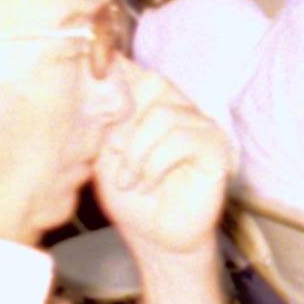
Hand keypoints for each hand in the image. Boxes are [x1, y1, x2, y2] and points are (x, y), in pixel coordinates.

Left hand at [96, 68, 232, 268]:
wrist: (153, 236)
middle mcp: (179, 104)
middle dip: (122, 121)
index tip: (92, 96)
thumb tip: (88, 80)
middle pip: (151, 82)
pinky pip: (181, 140)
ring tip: (129, 180)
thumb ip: (99, 118)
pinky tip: (147, 184)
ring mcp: (201, 123)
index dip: (113, 74)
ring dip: (136, 153)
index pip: (136, 67)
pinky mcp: (216, 146)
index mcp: (151, 100)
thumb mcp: (101, 151)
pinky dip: (155, 164)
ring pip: (162, 115)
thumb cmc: (128, 194)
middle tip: (112, 151)